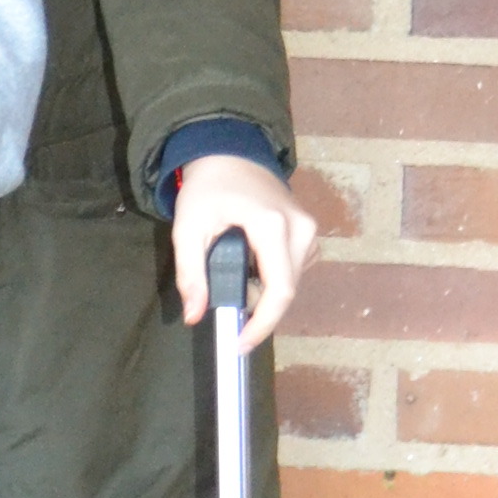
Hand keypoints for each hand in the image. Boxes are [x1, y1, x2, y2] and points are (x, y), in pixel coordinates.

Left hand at [172, 153, 317, 348]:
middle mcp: (301, 228)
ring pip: (291, 282)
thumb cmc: (206, 188)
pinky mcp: (310, 231)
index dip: (262, 324)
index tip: (241, 344)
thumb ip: (190, 274)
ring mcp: (310, 229)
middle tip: (226, 305)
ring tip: (233, 273)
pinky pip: (294, 269)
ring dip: (264, 292)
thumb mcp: (187, 228)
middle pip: (286, 290)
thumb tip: (194, 316)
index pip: (280, 290)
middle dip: (258, 308)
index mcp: (273, 226)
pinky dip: (272, 278)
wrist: (229, 153)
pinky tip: (250, 264)